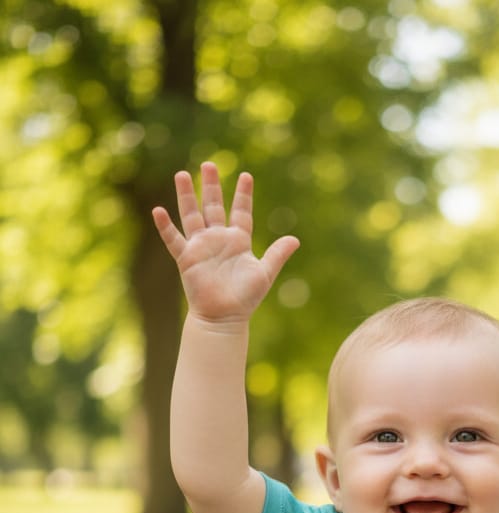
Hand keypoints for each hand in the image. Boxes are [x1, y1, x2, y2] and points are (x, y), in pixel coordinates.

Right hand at [152, 162, 299, 323]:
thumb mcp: (265, 273)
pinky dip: (165, 226)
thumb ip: (278, 254)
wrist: (224, 317)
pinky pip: (174, 239)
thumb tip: (296, 239)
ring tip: (181, 174)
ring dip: (186, 196)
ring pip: (192, 215)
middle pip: (213, 207)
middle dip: (211, 186)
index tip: (246, 175)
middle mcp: (218, 239)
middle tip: (208, 164)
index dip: (243, 195)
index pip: (241, 212)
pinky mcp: (187, 258)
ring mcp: (201, 247)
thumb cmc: (245, 298)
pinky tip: (158, 210)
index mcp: (238, 241)